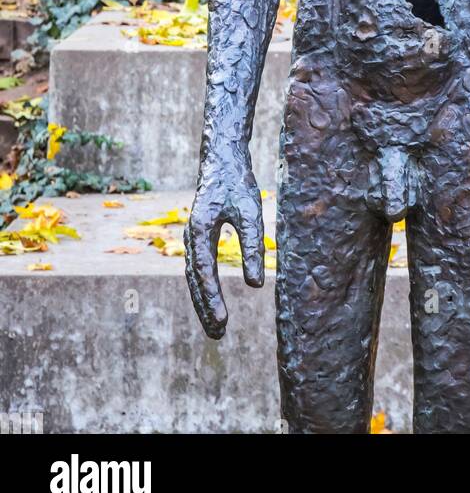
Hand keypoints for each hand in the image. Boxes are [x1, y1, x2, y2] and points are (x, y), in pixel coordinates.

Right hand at [184, 148, 263, 338]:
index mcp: (199, 229)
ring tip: (216, 327)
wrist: (222, 158)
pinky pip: (197, 268)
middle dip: (205, 308)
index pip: (204, 272)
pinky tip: (211, 300)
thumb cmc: (237, 182)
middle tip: (218, 334)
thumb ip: (252, 246)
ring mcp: (191, 236)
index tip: (223, 320)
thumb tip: (256, 285)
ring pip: (193, 277)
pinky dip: (202, 287)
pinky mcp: (198, 235)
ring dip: (203, 301)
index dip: (213, 298)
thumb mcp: (250, 211)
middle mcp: (190, 236)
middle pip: (193, 280)